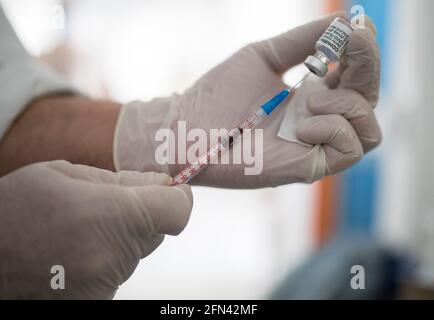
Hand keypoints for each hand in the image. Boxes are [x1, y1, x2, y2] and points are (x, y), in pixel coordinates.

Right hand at [0, 161, 192, 298]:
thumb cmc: (10, 211)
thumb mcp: (63, 174)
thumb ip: (120, 179)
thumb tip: (161, 183)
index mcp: (110, 216)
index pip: (177, 211)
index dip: (176, 197)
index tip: (167, 191)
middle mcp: (113, 258)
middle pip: (155, 232)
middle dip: (138, 215)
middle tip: (100, 206)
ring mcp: (104, 287)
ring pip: (134, 252)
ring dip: (117, 239)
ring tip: (74, 231)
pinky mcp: (96, 303)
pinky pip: (115, 272)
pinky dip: (103, 260)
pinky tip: (70, 253)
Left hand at [114, 12, 380, 187]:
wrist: (189, 126)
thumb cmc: (219, 94)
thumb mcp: (264, 56)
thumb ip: (303, 40)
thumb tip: (344, 20)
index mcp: (312, 95)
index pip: (357, 76)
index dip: (365, 52)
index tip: (357, 28)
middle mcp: (319, 121)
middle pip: (370, 100)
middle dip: (368, 67)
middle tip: (349, 45)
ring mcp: (314, 146)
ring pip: (369, 129)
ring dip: (348, 104)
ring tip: (308, 99)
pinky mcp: (307, 167)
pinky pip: (349, 150)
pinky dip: (335, 129)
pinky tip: (303, 123)